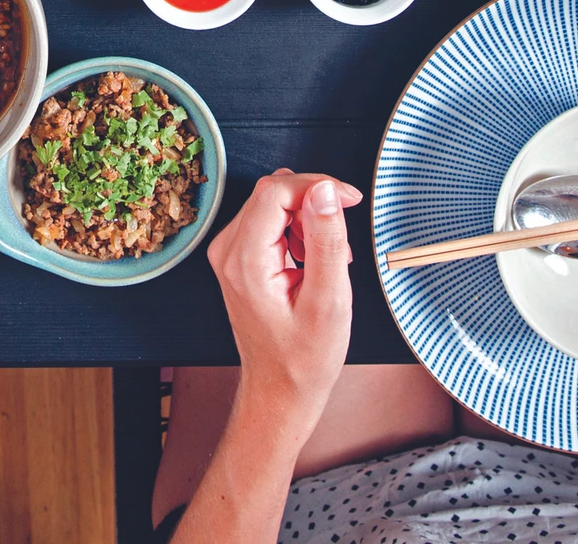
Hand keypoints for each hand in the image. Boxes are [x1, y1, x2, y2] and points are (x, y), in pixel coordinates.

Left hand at [207, 170, 358, 419]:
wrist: (279, 390)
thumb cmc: (304, 358)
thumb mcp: (328, 301)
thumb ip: (326, 241)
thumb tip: (324, 191)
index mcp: (245, 260)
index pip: (276, 190)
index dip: (317, 186)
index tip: (350, 200)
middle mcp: (227, 251)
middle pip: (273, 194)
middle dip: (314, 207)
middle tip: (341, 242)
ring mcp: (228, 254)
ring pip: (272, 206)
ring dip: (307, 221)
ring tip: (327, 261)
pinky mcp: (237, 258)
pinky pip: (269, 223)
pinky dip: (297, 233)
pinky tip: (312, 263)